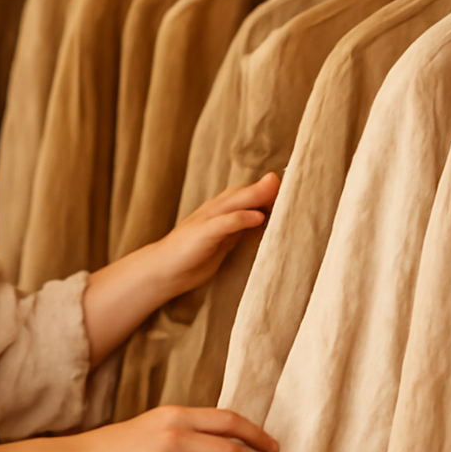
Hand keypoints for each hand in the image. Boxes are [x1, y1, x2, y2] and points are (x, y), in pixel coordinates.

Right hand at [81, 172, 279, 364]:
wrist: (161, 272)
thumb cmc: (191, 258)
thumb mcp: (221, 241)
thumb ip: (239, 229)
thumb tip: (262, 221)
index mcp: (218, 213)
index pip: (243, 196)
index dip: (263, 191)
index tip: (288, 188)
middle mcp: (212, 212)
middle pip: (241, 194)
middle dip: (264, 186)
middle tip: (288, 180)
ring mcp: (206, 221)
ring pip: (234, 202)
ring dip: (255, 194)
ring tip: (275, 187)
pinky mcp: (201, 235)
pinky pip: (224, 223)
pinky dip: (241, 218)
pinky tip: (258, 217)